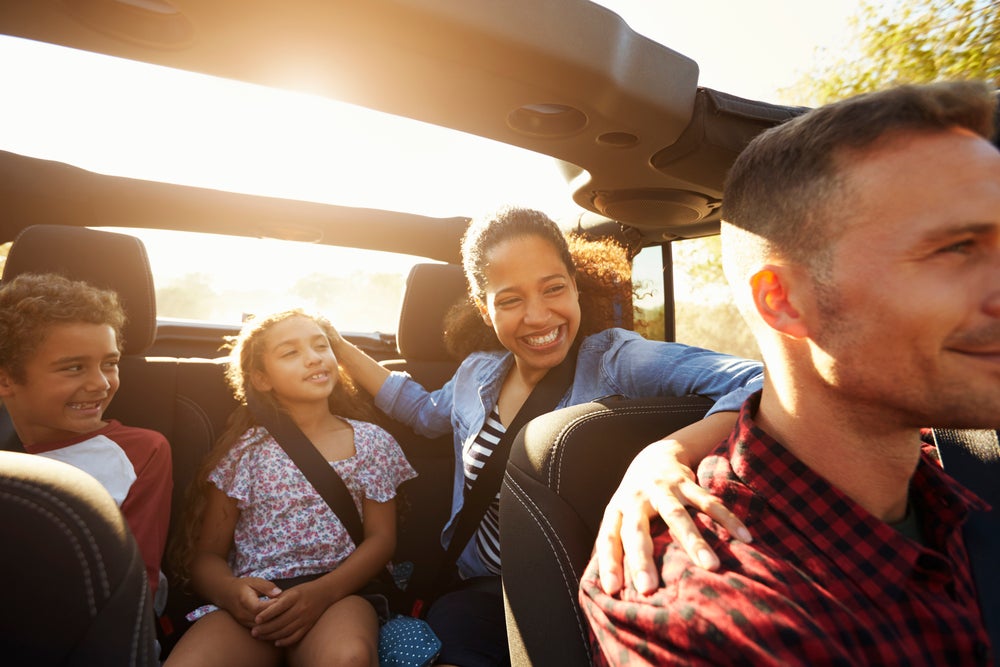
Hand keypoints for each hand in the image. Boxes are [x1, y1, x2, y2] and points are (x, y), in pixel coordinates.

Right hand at [217, 577, 281, 627]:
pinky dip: (268, 628)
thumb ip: (267, 587)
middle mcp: (242, 613)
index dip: (271, 606)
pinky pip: (258, 630)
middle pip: (260, 620)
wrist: (226, 594)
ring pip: (260, 628)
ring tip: (285, 618)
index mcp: (244, 600)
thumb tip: (279, 593)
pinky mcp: (245, 625)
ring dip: (272, 624)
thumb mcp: (254, 581)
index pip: (259, 608)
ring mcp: (242, 621)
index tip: (282, 602)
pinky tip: (278, 624)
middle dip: (275, 617)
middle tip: (288, 612)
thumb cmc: (243, 586)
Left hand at [251, 580, 330, 646]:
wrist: (325, 593)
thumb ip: (278, 600)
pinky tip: (276, 642)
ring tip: (260, 637)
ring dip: (271, 636)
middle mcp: (300, 608)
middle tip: (253, 632)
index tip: (256, 619)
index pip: (278, 607)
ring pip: (285, 631)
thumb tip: (261, 610)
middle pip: (280, 622)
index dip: (267, 614)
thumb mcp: (291, 591)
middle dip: (265, 628)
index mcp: (294, 596)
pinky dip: (285, 641)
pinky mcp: (308, 626)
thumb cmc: (304, 591)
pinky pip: (295, 637)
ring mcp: (305, 618)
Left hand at [595, 437, 751, 594]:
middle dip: (641, 559)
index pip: (608, 538)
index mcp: (617, 510)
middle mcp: (636, 499)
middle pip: (637, 530)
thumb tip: (612, 590)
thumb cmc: (636, 500)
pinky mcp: (686, 482)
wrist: (655, 455)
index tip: (612, 590)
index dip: (608, 563)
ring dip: (693, 541)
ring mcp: (661, 489)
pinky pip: (708, 502)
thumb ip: (617, 546)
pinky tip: (744, 537)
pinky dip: (727, 519)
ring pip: (676, 516)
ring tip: (710, 567)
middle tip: (648, 589)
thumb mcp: (620, 517)